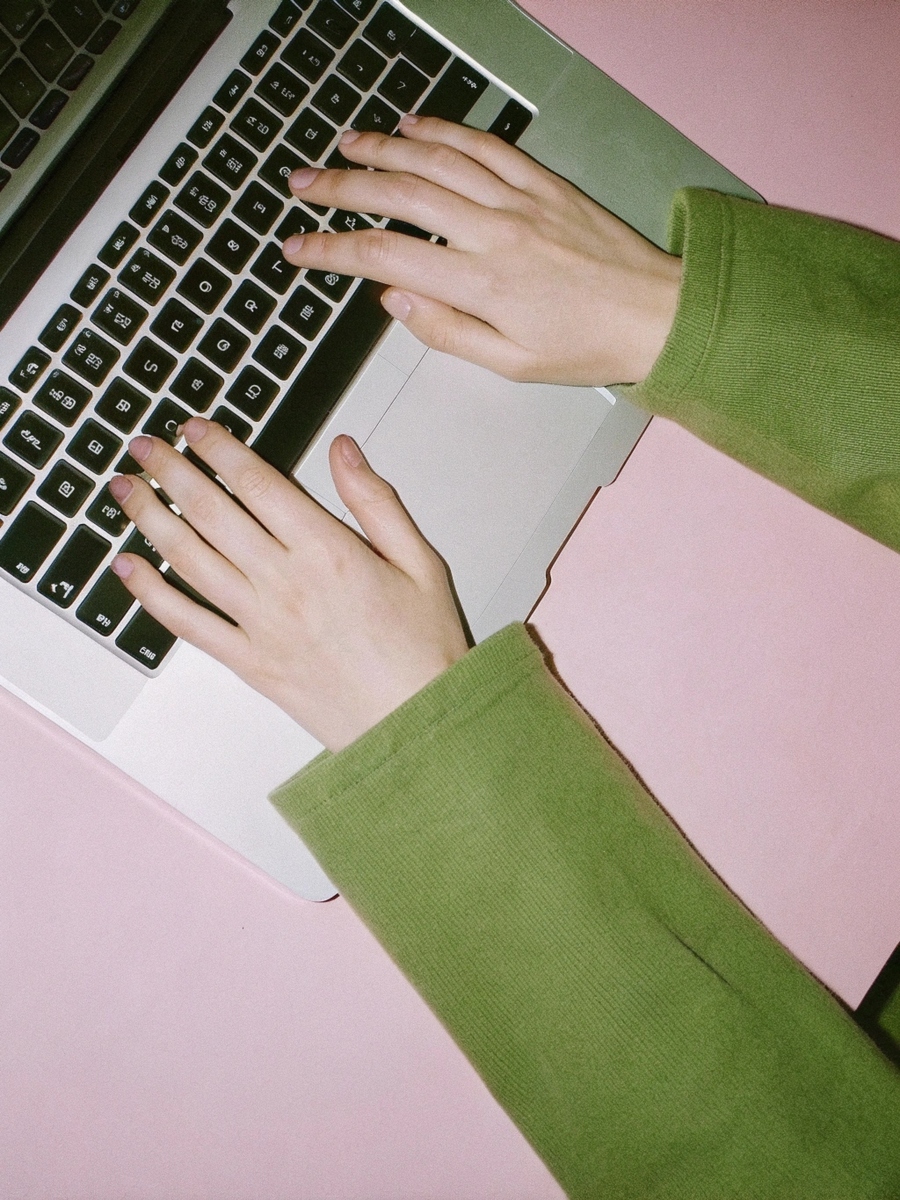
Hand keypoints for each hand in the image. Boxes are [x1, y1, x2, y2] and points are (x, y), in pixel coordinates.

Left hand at [108, 420, 468, 751]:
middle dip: (171, 472)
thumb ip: (376, 501)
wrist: (418, 723)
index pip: (257, 484)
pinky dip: (151, 594)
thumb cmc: (423, 649)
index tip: (194, 428)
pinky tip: (128, 568)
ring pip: (189, 560)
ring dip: (150, 519)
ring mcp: (261, 625)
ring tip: (125, 491)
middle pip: (212, 513)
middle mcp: (286, 584)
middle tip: (144, 447)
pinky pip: (188, 623)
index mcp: (329, 552)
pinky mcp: (249, 662)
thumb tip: (344, 450)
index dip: (218, 449)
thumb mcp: (420, 562)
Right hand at [283, 115, 681, 386]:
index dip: (332, 251)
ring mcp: (519, 200)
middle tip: (302, 184)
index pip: (386, 257)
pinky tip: (412, 125)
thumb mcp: (510, 364)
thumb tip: (394, 300)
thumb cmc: (587, 346)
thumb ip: (445, 331)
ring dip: (382, 147)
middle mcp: (494, 232)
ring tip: (343, 145)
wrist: (657, 315)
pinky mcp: (542, 182)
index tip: (297, 248)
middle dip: (341, 186)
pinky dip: (442, 130)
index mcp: (482, 284)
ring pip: (436, 159)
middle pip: (400, 194)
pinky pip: (484, 145)